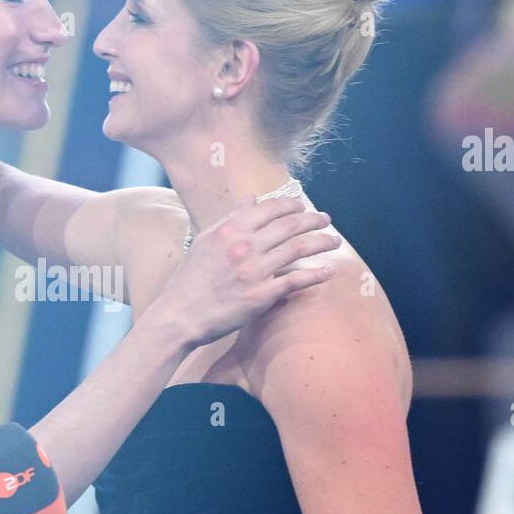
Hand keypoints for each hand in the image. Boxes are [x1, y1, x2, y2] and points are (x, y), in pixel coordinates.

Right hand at [158, 195, 339, 346]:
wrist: (179, 315)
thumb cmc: (190, 279)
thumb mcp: (205, 241)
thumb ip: (231, 219)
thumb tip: (252, 199)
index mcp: (230, 230)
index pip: (270, 209)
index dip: (292, 205)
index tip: (304, 207)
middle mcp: (243, 246)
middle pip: (289, 226)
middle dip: (313, 220)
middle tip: (326, 220)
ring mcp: (253, 271)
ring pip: (297, 249)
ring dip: (321, 242)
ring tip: (334, 241)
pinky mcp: (260, 296)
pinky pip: (295, 281)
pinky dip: (315, 275)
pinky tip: (328, 271)